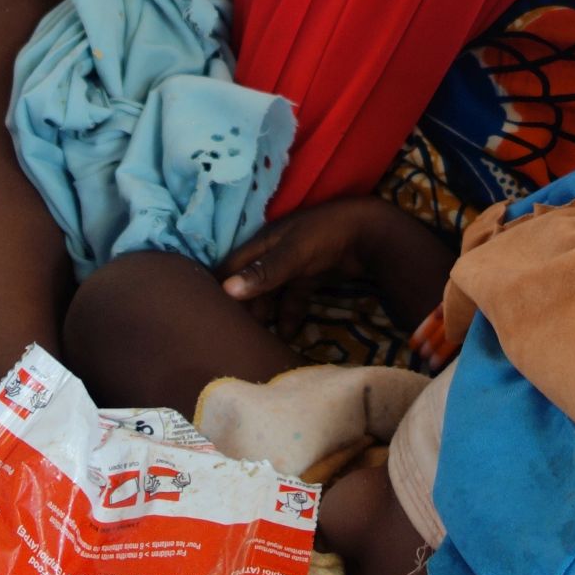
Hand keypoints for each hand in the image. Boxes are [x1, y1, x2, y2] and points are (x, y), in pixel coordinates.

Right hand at [221, 198, 450, 338]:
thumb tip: (227, 290)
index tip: (202, 313)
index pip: (230, 267)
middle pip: (250, 284)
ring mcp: (293, 266)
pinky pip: (293, 299)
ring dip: (265, 315)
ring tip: (256, 341)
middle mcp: (274, 253)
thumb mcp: (293, 253)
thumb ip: (263, 272)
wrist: (372, 233)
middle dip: (242, 307)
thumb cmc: (327, 235)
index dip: (217, 286)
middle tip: (230, 336)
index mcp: (264, 242)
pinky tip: (287, 335)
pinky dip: (289, 316)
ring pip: (271, 294)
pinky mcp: (311, 278)